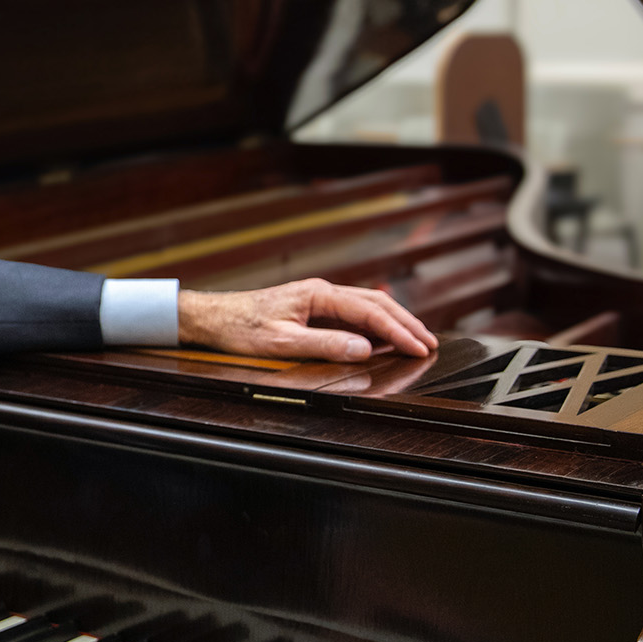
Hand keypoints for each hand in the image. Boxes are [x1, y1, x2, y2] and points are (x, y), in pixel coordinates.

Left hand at [176, 279, 436, 361]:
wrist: (211, 318)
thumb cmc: (239, 328)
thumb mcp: (282, 343)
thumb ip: (324, 344)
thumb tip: (366, 349)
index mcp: (318, 294)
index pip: (370, 311)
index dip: (399, 331)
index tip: (420, 348)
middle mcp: (321, 292)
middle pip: (376, 303)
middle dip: (406, 323)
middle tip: (431, 344)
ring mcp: (317, 300)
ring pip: (366, 307)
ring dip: (393, 322)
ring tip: (417, 340)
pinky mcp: (311, 310)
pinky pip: (352, 315)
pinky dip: (374, 326)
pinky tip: (383, 339)